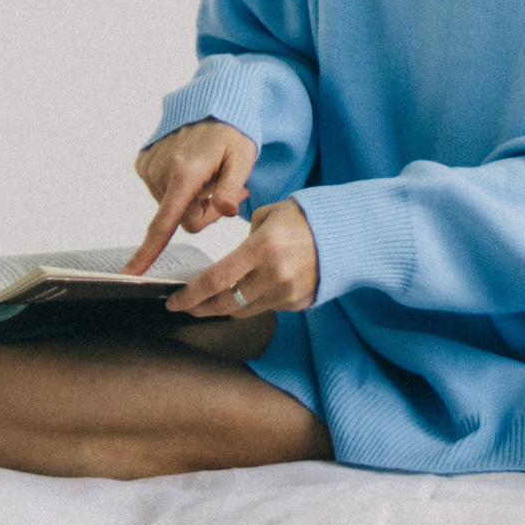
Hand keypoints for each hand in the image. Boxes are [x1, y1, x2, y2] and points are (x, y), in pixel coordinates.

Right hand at [125, 120, 258, 273]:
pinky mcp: (144, 163)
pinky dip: (177, 187)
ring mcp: (149, 166)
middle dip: (202, 210)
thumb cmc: (232, 133)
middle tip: (221, 185)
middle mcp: (160, 170)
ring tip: (205, 172)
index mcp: (184, 172)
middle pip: (179, 218)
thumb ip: (231, 187)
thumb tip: (226, 209)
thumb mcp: (242, 158)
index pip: (165, 223)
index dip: (148, 252)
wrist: (213, 105)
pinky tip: (189, 167)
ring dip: (190, 197)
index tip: (130, 274)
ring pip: (171, 207)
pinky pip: (161, 192)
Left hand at [163, 199, 318, 319]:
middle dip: (201, 307)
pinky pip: (265, 307)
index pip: (217, 278)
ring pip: (243, 310)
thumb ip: (248, 236)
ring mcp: (287, 294)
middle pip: (226, 303)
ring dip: (225, 306)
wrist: (350, 236)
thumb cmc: (307, 218)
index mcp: (263, 247)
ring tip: (212, 299)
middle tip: (185, 306)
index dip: (192, 294)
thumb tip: (234, 258)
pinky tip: (251, 289)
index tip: (174, 300)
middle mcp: (274, 275)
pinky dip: (253, 301)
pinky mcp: (297, 304)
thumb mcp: (271, 214)